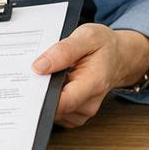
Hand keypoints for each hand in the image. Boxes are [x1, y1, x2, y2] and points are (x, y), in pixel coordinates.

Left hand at [31, 24, 148, 127]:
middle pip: (55, 107)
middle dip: (40, 91)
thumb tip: (39, 66)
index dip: (42, 96)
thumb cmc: (105, 46)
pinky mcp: (78, 113)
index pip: (64, 102)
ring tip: (51, 74)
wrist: (119, 56)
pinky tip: (54, 83)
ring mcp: (84, 110)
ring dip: (45, 94)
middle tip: (38, 72)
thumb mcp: (86, 36)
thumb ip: (63, 51)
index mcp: (94, 82)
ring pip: (54, 111)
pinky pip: (57, 111)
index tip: (29, 84)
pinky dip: (51, 98)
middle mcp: (90, 101)